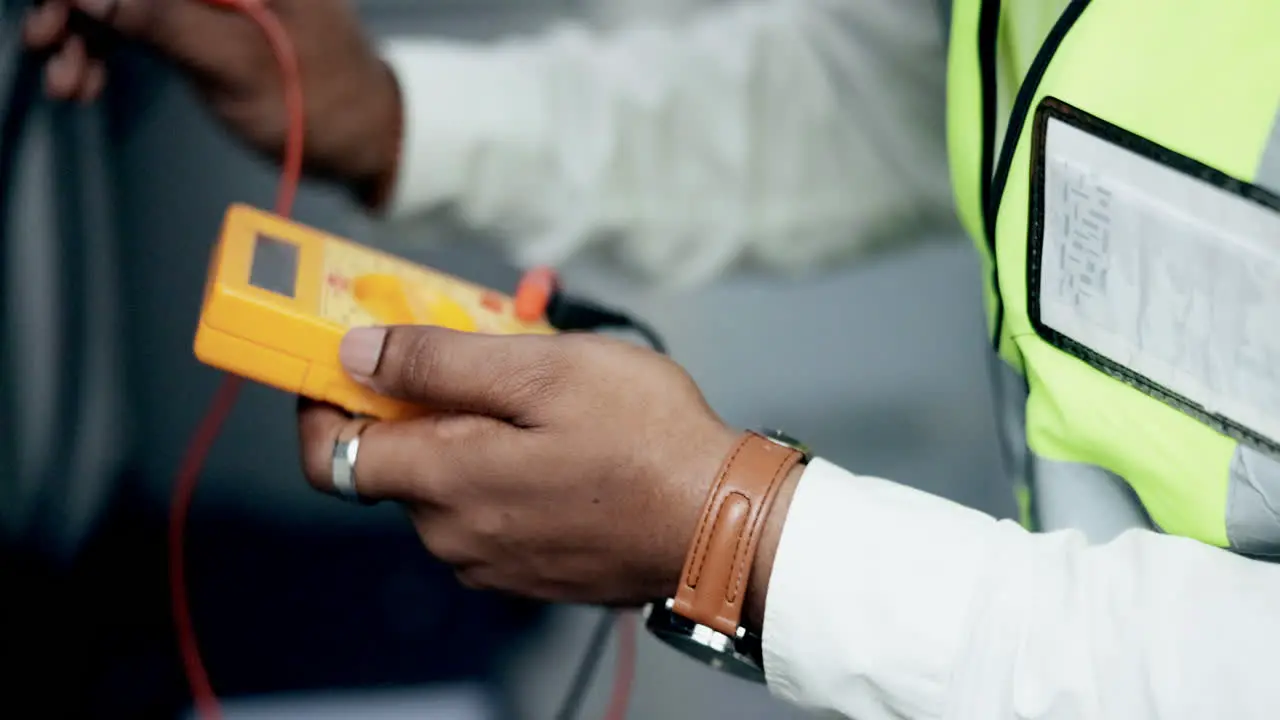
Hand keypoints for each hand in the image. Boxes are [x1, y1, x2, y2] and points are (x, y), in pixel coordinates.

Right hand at [22, 0, 399, 204]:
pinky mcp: (212, 13)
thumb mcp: (235, 65)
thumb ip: (161, 20)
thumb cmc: (321, 104)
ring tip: (68, 79)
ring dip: (89, 31)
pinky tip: (90, 78)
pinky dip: (115, 44)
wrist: (368, 139)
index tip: (55, 11)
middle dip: (81, 5)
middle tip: (47, 43)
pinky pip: (147, 14)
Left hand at [295, 326, 796, 614]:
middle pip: (396, 460)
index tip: (343, 360)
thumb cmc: (646, 440)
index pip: (327, 454)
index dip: (319, 401)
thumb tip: (354, 354)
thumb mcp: (542, 369)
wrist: (725, 525)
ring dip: (469, 430)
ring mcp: (492, 561)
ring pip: (447, 482)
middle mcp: (453, 535)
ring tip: (536, 387)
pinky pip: (488, 510)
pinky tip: (556, 437)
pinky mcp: (529, 571)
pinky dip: (501, 467)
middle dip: (421, 400)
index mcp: (444, 481)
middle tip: (478, 347)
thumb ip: (437, 362)